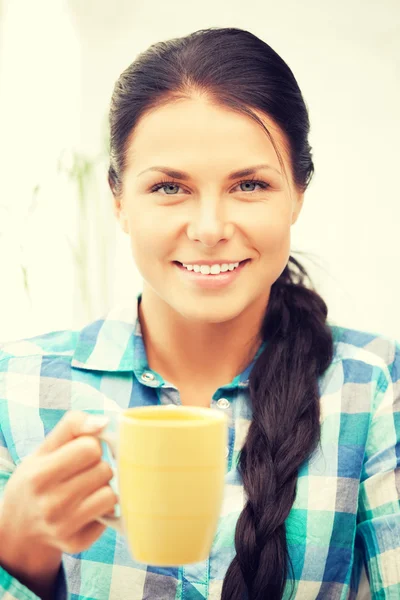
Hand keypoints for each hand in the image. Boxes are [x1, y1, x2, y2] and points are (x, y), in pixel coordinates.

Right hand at [0, 411, 116, 587]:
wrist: (19, 527)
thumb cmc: (37, 478)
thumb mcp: (45, 448)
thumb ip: (73, 425)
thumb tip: (104, 422)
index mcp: (40, 475)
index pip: (90, 448)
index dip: (90, 445)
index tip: (80, 452)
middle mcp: (50, 505)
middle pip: (104, 470)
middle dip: (97, 466)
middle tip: (81, 473)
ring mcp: (64, 528)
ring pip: (111, 494)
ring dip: (103, 488)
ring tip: (86, 489)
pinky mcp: (77, 544)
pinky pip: (110, 516)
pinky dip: (102, 509)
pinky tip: (86, 508)